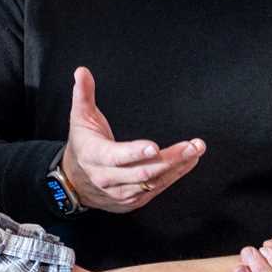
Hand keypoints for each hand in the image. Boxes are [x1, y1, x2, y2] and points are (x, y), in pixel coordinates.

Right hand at [63, 66, 202, 212]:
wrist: (75, 183)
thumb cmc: (83, 145)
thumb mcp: (80, 119)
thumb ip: (83, 95)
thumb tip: (82, 71)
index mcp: (95, 156)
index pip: (117, 157)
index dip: (135, 153)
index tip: (154, 147)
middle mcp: (108, 178)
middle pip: (143, 172)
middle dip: (170, 159)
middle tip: (193, 145)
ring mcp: (122, 192)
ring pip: (153, 182)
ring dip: (178, 167)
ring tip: (196, 150)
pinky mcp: (133, 200)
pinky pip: (157, 189)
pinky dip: (175, 175)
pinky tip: (189, 162)